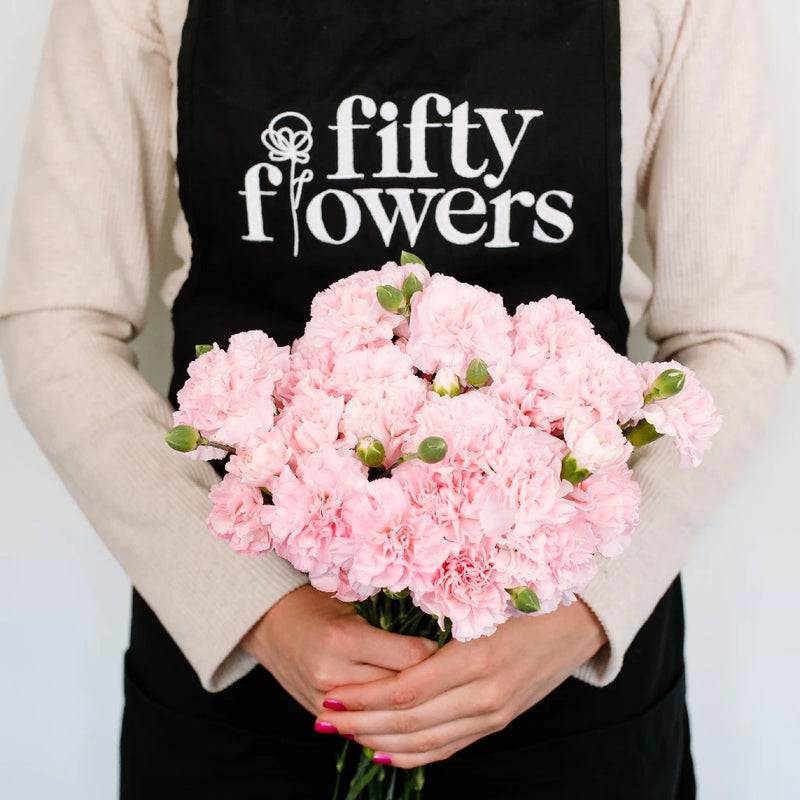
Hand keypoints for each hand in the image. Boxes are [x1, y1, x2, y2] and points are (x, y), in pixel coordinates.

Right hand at [240, 585, 437, 715]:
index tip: (449, 644)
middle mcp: (333, 673)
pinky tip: (410, 713)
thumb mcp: (354, 600)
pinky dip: (389, 719)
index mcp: (343, 638)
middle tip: (452, 670)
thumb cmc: (318, 603)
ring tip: (437, 690)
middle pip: (402, 688)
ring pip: (388, 712)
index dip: (436, 652)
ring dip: (413, 703)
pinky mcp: (322, 716)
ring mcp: (325, 701)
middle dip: (431, 680)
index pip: (410, 656)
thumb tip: (439, 635)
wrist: (271, 624)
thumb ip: (390, 620)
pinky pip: (367, 726)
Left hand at [316, 599, 606, 766]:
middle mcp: (487, 694)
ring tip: (344, 733)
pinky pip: (449, 748)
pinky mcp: (498, 721)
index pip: (407, 691)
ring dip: (380, 740)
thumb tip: (385, 621)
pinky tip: (385, 751)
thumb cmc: (530, 594)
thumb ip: (440, 613)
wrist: (581, 619)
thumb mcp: (485, 595)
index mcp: (478, 657)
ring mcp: (495, 714)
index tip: (331, 692)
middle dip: (361, 723)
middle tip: (325, 717)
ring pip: (426, 740)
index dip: (365, 697)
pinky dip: (414, 753)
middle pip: (410, 721)